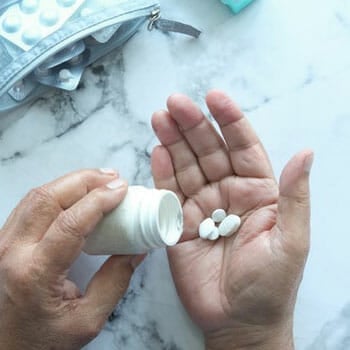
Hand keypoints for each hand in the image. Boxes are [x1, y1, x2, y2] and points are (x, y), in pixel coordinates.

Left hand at [0, 169, 138, 349]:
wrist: (4, 349)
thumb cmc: (42, 340)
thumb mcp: (88, 320)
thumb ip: (116, 281)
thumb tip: (137, 248)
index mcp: (34, 273)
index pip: (70, 222)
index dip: (99, 199)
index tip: (122, 189)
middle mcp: (11, 251)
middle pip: (48, 198)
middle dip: (85, 180)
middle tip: (113, 178)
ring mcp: (3, 243)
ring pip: (37, 195)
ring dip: (71, 182)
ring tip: (100, 180)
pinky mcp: (4, 240)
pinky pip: (31, 204)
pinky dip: (57, 192)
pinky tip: (77, 193)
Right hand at [151, 91, 312, 349]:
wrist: (238, 320)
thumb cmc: (269, 283)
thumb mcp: (290, 240)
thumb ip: (294, 196)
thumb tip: (305, 153)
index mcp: (258, 191)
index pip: (242, 146)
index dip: (229, 121)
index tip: (215, 98)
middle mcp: (228, 192)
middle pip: (209, 150)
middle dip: (192, 125)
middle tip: (175, 103)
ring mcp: (201, 205)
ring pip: (186, 165)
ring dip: (173, 140)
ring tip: (161, 117)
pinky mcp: (178, 221)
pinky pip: (169, 190)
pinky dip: (163, 170)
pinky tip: (157, 148)